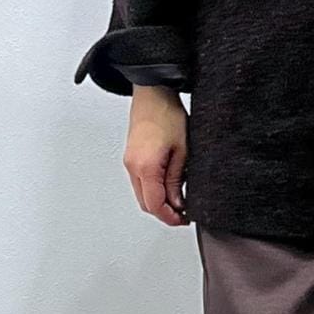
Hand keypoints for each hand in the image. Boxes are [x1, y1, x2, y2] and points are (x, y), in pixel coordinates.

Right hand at [123, 85, 189, 225]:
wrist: (152, 94)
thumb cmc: (168, 115)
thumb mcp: (182, 151)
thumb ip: (177, 180)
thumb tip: (178, 203)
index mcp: (146, 166)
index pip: (155, 205)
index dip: (170, 217)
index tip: (184, 219)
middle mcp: (133, 167)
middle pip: (146, 204)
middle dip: (164, 213)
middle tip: (183, 213)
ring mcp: (129, 162)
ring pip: (142, 195)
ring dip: (158, 202)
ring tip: (178, 200)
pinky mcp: (131, 158)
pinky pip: (140, 183)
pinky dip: (153, 190)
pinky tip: (167, 187)